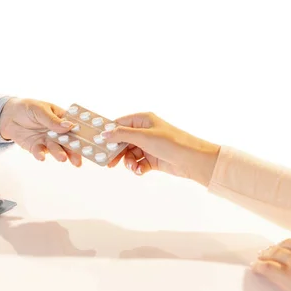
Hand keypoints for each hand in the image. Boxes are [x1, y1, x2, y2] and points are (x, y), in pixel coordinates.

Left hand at [0, 98, 81, 166]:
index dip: (84, 135)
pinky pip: (40, 152)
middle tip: (78, 160)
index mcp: (63, 119)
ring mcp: (48, 140)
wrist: (8, 116)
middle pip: (69, 142)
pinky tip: (41, 157)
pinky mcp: (37, 147)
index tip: (91, 143)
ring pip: (56, 148)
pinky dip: (41, 154)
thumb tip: (69, 126)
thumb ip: (53, 120)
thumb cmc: (28, 108)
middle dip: (75, 151)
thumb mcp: (40, 110)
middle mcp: (58, 132)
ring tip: (62, 158)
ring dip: (59, 154)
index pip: (76, 127)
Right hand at [102, 112, 219, 185]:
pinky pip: (137, 163)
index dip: (109, 133)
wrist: (193, 160)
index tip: (98, 144)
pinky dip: (137, 167)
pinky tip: (140, 170)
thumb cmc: (171, 143)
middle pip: (122, 141)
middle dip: (116, 152)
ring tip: (132, 167)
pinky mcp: (152, 159)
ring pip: (129, 154)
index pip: (119, 124)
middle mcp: (144, 131)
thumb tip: (104, 134)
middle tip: (109, 163)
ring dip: (128, 162)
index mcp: (142, 120)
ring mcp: (148, 146)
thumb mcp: (144, 137)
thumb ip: (122, 135)